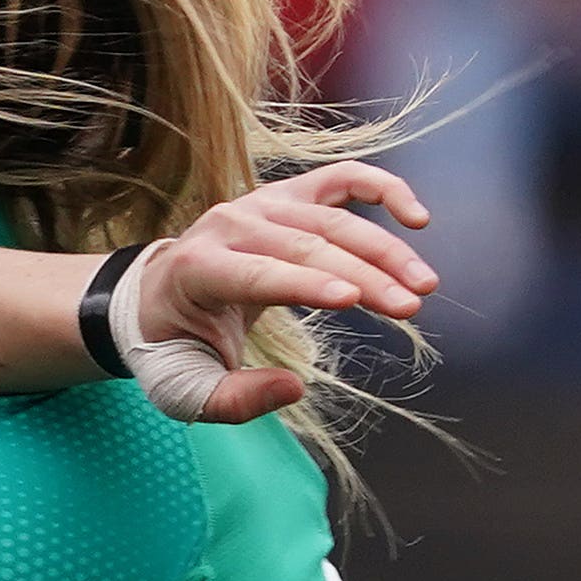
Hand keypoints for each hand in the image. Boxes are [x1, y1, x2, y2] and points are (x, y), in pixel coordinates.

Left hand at [122, 161, 437, 423]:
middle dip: (363, 275)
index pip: (257, 273)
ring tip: (424, 285)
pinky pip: (342, 180)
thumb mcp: (185, 388)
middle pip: (306, 246)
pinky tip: (418, 218)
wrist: (157, 296)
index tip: (352, 299)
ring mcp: (261, 203)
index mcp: (196, 268)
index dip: (305, 284)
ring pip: (332, 218)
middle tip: (411, 308)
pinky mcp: (288, 195)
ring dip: (385, 249)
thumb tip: (292, 390)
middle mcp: (228, 224)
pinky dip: (383, 189)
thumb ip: (232, 400)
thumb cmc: (174, 346)